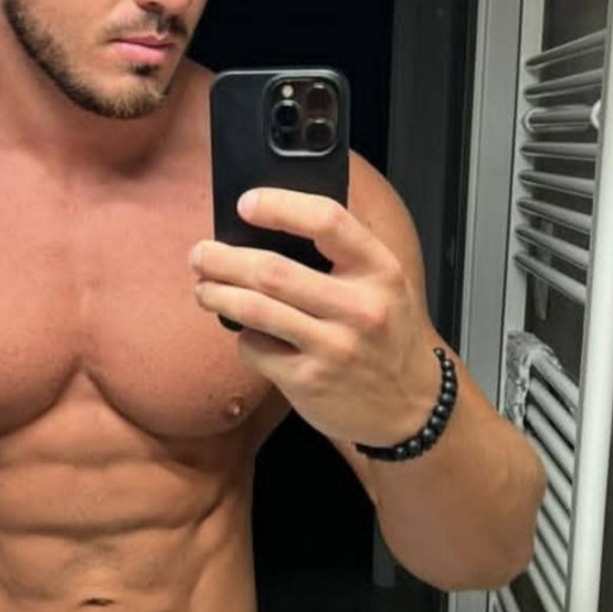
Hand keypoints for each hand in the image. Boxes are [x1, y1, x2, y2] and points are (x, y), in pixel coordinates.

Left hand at [189, 187, 441, 446]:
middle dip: (223, 259)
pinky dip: (242, 336)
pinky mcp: (310, 382)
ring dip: (216, 294)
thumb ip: (341, 252)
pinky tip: (245, 331)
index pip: (327, 221)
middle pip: (273, 271)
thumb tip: (268, 220)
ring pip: (254, 310)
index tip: (246, 204)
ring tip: (203, 287)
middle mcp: (360, 308)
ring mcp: (334, 348)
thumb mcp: (383, 283)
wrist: (411, 407)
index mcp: (380, 269)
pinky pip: (256, 348)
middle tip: (200, 254)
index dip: (279, 206)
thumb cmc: (386, 332)